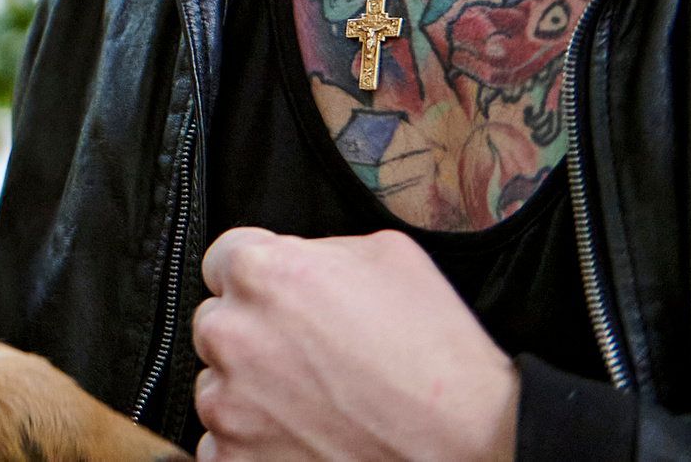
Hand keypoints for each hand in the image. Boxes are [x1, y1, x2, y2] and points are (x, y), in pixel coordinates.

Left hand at [191, 228, 515, 461]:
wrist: (472, 442)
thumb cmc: (437, 354)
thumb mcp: (387, 255)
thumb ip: (318, 248)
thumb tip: (293, 257)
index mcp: (261, 272)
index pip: (224, 260)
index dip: (260, 279)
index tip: (284, 300)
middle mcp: (232, 333)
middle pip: (219, 323)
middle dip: (256, 335)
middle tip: (312, 358)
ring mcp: (228, 403)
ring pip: (219, 384)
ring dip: (253, 391)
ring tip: (318, 403)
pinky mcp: (234, 458)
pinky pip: (221, 442)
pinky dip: (254, 442)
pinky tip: (303, 436)